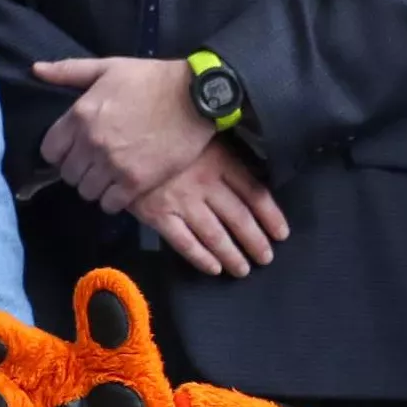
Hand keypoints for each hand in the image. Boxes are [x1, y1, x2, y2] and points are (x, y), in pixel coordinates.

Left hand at [36, 56, 218, 212]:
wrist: (198, 96)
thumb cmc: (153, 79)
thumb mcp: (109, 67)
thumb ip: (69, 71)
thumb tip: (36, 70)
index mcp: (79, 116)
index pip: (50, 151)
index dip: (61, 153)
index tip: (76, 150)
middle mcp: (91, 143)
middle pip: (68, 175)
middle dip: (79, 170)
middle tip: (96, 164)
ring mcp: (114, 164)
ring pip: (87, 192)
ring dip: (96, 186)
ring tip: (110, 177)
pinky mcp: (137, 181)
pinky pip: (110, 204)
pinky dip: (114, 199)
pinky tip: (123, 187)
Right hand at [134, 143, 289, 277]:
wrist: (124, 140)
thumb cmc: (168, 136)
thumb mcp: (204, 139)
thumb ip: (227, 159)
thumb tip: (253, 178)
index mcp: (221, 163)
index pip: (255, 194)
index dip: (271, 216)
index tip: (282, 234)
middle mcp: (206, 185)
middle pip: (239, 218)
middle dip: (255, 241)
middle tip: (266, 259)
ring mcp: (181, 202)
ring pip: (215, 235)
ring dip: (232, 255)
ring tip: (243, 269)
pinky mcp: (157, 215)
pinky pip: (184, 242)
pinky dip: (201, 258)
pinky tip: (214, 268)